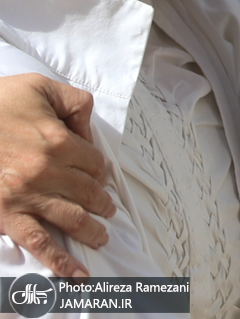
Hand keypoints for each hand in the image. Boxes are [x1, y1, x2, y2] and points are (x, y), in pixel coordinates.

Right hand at [0, 74, 114, 277]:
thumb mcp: (40, 87)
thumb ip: (74, 102)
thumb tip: (87, 127)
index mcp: (59, 141)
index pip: (96, 164)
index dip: (101, 171)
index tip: (101, 176)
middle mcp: (47, 171)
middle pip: (89, 193)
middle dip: (102, 203)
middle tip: (108, 209)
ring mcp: (26, 196)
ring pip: (72, 219)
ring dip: (91, 231)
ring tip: (101, 236)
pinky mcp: (5, 214)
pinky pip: (38, 242)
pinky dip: (59, 261)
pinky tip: (75, 273)